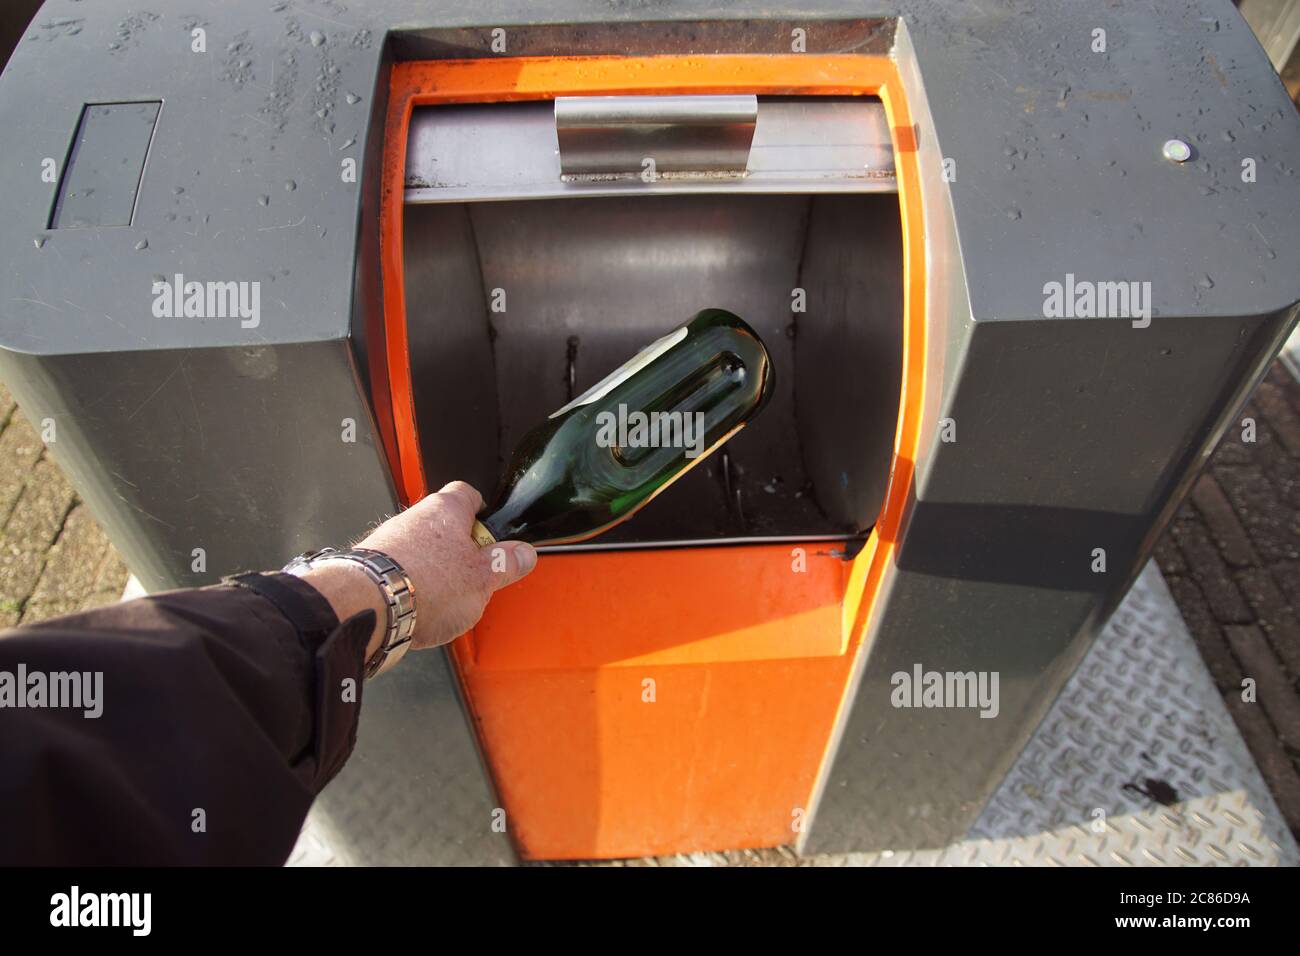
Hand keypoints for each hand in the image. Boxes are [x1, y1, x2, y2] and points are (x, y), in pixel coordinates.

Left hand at [356, 481, 537, 649]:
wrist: (370, 606)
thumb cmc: (425, 585)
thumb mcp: (483, 578)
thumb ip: (505, 564)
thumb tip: (523, 554)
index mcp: (447, 509)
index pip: (468, 493)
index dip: (481, 509)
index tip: (489, 525)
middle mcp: (414, 517)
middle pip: (443, 524)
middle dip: (458, 548)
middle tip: (474, 573)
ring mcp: (389, 540)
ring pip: (420, 548)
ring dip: (433, 568)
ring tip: (446, 598)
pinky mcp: (371, 566)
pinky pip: (399, 570)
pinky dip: (411, 584)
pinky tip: (419, 606)